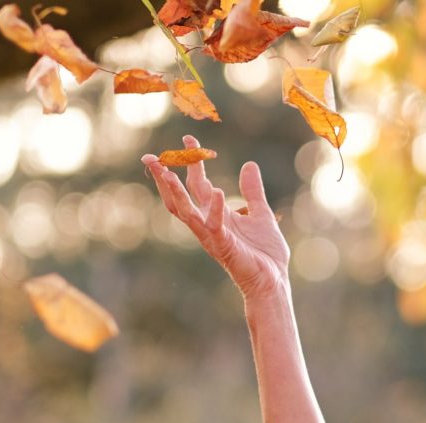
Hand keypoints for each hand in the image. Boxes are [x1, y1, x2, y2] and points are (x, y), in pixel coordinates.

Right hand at [142, 136, 289, 298]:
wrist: (274, 280)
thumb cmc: (265, 253)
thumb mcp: (261, 213)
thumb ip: (252, 191)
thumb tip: (249, 165)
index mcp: (216, 214)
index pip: (197, 184)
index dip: (192, 162)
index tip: (189, 139)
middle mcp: (208, 223)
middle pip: (179, 197)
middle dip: (164, 178)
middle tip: (151, 157)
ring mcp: (212, 236)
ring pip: (185, 212)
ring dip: (174, 192)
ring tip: (166, 172)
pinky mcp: (223, 247)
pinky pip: (214, 226)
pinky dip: (214, 210)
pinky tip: (217, 191)